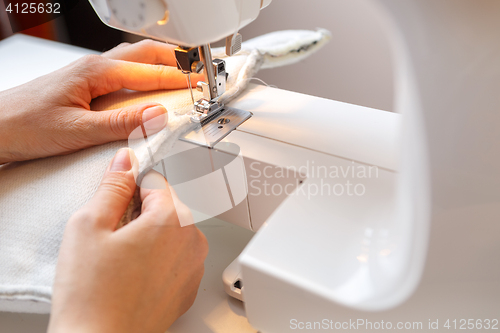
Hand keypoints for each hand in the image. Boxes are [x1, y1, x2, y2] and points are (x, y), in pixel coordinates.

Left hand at [0, 40, 202, 163]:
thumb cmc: (22, 125)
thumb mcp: (76, 130)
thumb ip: (119, 124)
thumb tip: (157, 117)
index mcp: (96, 72)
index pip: (149, 71)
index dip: (179, 78)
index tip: (202, 83)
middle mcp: (94, 67)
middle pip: (145, 53)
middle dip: (176, 59)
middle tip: (199, 72)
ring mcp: (89, 73)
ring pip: (134, 60)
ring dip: (160, 65)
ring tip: (181, 77)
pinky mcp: (85, 84)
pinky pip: (123, 73)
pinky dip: (144, 75)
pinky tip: (147, 90)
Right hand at [48, 148, 207, 332]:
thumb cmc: (92, 295)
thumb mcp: (89, 225)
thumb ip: (112, 186)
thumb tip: (126, 161)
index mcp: (173, 218)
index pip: (156, 178)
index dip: (131, 184)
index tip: (118, 194)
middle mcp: (192, 240)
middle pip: (167, 205)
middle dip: (141, 210)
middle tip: (114, 232)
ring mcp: (194, 266)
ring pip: (172, 231)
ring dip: (151, 234)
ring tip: (122, 257)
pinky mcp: (188, 287)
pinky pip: (176, 257)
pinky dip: (159, 257)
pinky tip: (133, 273)